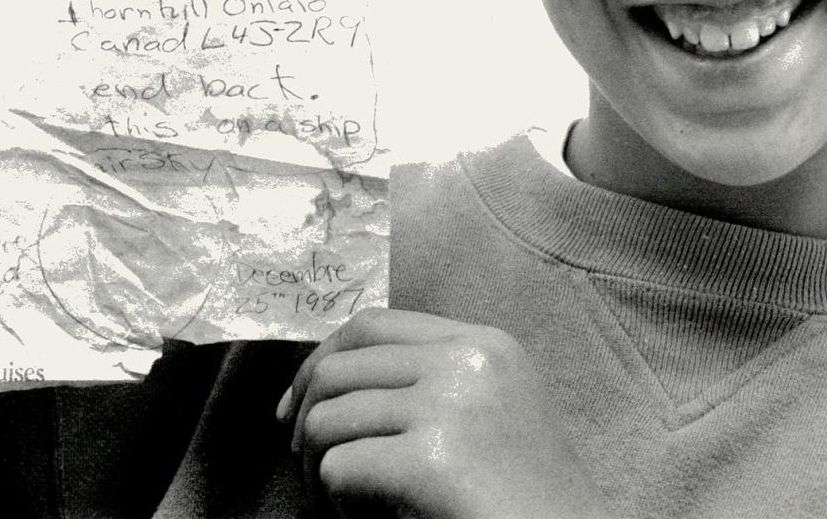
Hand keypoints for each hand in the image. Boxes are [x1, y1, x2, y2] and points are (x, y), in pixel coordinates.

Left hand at [279, 308, 611, 518]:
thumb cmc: (530, 494)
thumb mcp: (495, 406)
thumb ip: (435, 378)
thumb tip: (330, 379)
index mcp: (485, 343)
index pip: (373, 325)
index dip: (321, 359)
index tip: (296, 402)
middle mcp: (467, 361)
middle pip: (340, 367)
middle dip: (305, 414)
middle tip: (300, 456)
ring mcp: (450, 406)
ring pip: (328, 419)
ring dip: (317, 467)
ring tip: (338, 501)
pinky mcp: (432, 461)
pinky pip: (340, 468)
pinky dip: (335, 502)